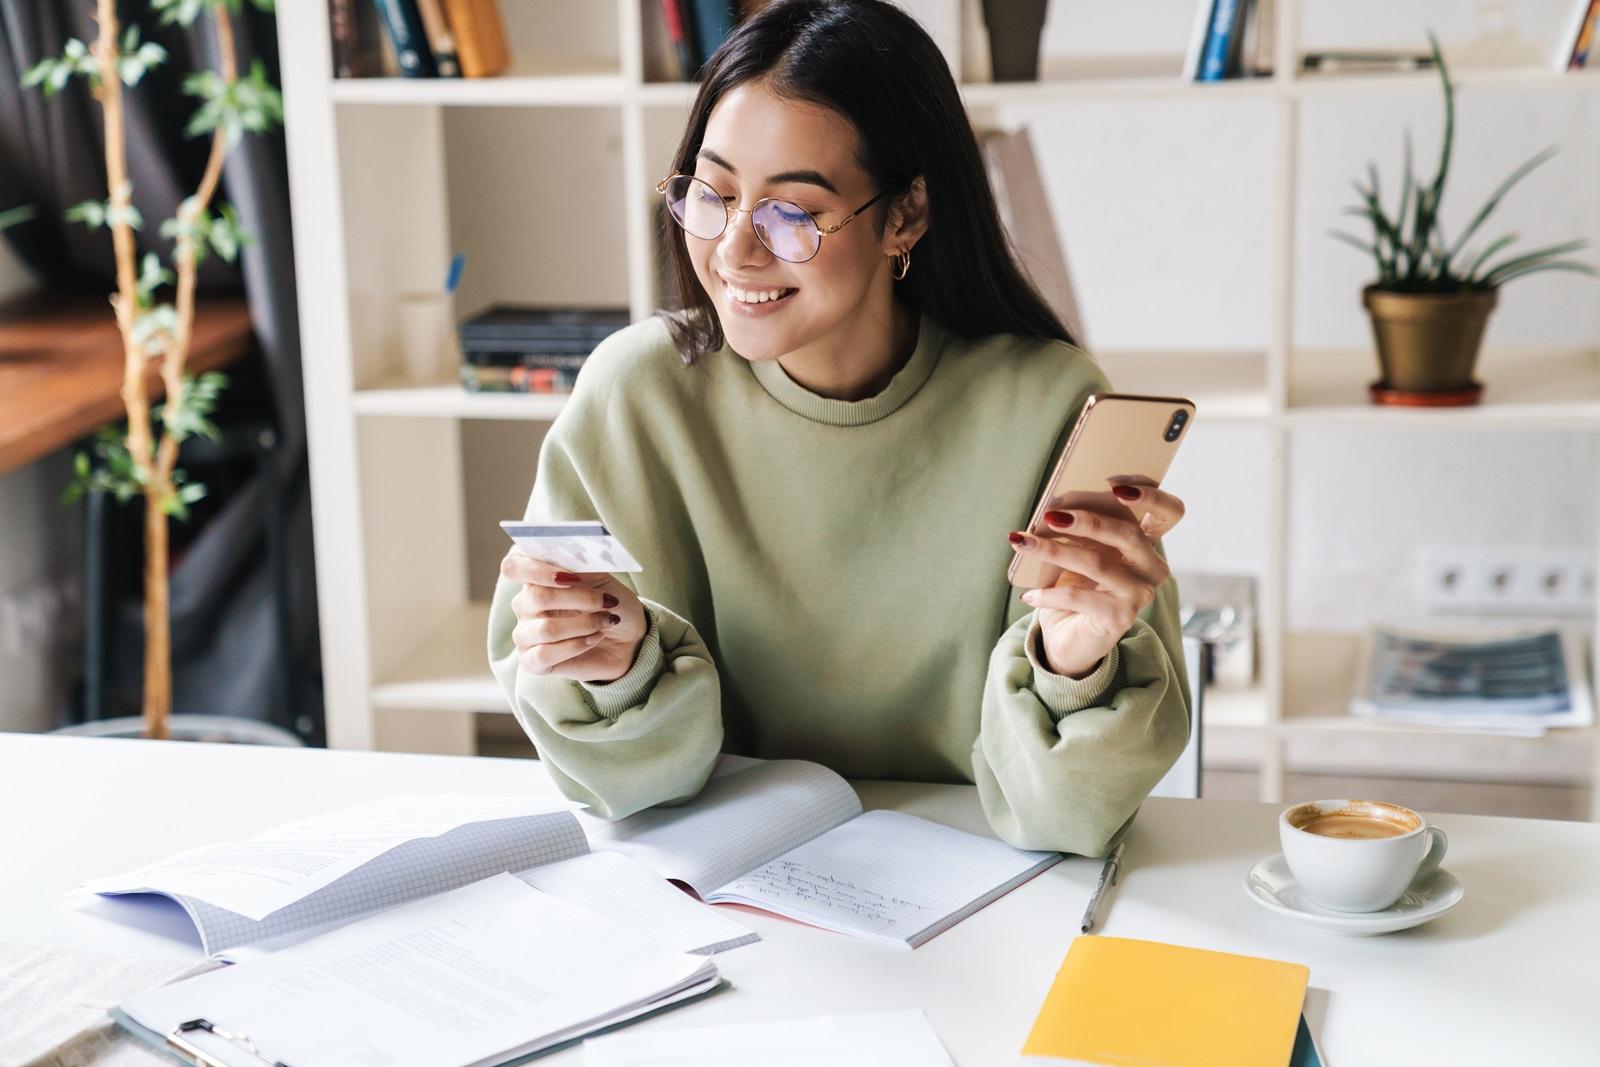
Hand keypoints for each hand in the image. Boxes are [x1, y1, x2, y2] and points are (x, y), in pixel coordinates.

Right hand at [499, 548, 647, 682]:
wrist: (628, 639)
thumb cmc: (610, 604)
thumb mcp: (602, 579)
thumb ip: (580, 567)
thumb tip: (566, 560)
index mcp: (535, 578)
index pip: (513, 566)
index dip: (537, 569)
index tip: (569, 575)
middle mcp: (524, 605)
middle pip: (537, 597)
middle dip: (579, 598)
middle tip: (607, 600)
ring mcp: (525, 634)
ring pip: (546, 629)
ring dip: (584, 624)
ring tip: (606, 621)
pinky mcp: (531, 662)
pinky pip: (545, 654)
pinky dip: (577, 645)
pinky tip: (595, 639)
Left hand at [1008, 480, 1186, 678]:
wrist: (1069, 638)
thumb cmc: (1075, 587)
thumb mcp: (1080, 550)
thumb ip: (1081, 528)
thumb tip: (1052, 508)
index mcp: (1146, 544)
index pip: (1170, 512)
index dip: (1150, 494)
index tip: (1114, 483)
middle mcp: (1152, 568)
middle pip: (1127, 533)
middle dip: (1085, 519)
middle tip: (1048, 514)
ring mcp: (1140, 594)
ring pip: (1098, 563)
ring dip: (1054, 550)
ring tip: (1023, 542)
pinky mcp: (1120, 618)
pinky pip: (1079, 597)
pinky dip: (1049, 593)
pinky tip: (1029, 594)